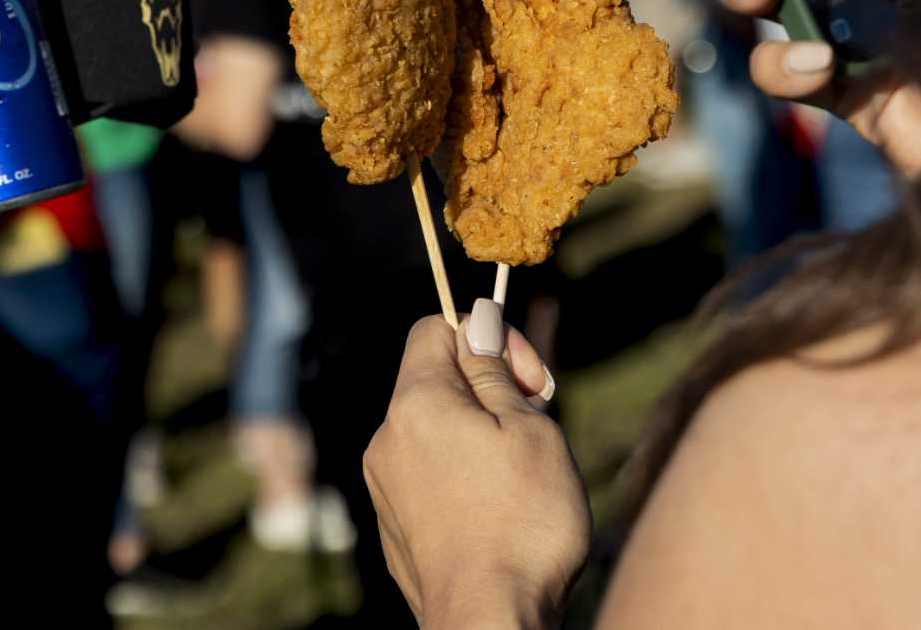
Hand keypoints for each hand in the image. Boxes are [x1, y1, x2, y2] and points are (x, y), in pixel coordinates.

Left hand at [364, 309, 588, 628]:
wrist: (489, 622)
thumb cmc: (522, 523)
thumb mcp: (527, 428)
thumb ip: (495, 369)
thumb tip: (478, 320)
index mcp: (416, 402)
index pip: (434, 328)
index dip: (486, 338)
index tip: (528, 377)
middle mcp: (386, 438)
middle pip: (435, 380)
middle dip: (489, 389)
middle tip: (535, 422)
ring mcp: (384, 486)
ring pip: (433, 431)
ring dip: (478, 436)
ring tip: (521, 476)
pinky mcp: (393, 527)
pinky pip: (427, 477)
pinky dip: (461, 478)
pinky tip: (497, 512)